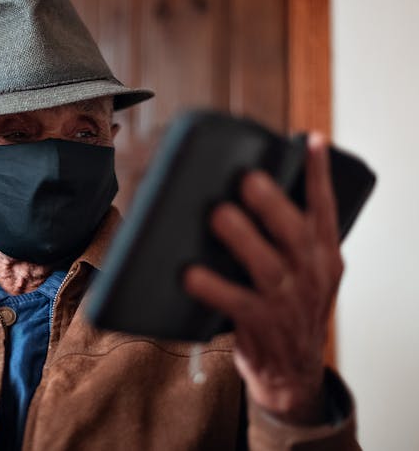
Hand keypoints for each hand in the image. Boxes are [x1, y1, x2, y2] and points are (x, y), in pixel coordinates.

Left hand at [184, 133, 342, 424]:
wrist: (293, 372)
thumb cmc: (289, 309)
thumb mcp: (305, 273)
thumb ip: (287, 239)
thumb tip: (239, 195)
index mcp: (323, 255)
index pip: (325, 208)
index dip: (318, 175)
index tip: (309, 142)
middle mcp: (310, 274)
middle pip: (293, 232)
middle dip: (271, 204)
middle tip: (246, 178)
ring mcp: (287, 301)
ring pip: (266, 265)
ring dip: (241, 238)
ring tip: (218, 215)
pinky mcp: (261, 324)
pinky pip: (234, 303)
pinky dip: (212, 287)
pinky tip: (191, 274)